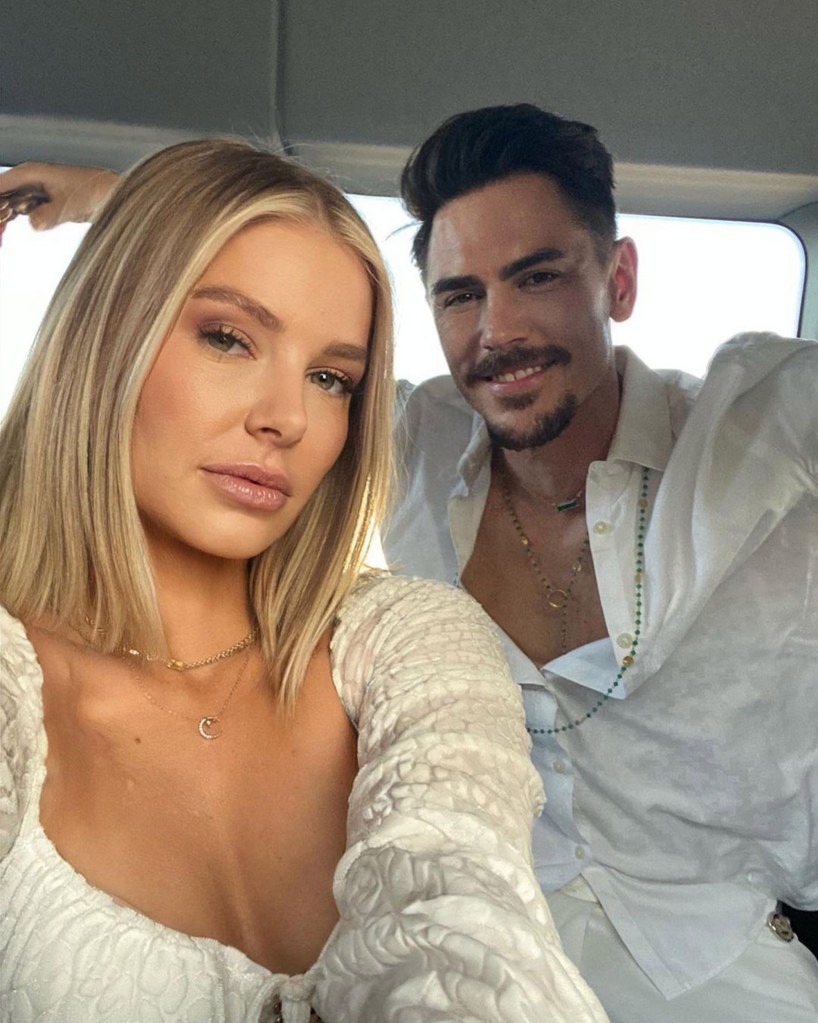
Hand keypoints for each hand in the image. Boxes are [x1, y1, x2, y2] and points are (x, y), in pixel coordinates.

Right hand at [0, 162, 118, 244]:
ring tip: (0, 239)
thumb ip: (49, 215)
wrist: (111, 194)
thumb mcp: (70, 206)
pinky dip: (8, 223)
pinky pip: (16, 212)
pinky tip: (2, 238)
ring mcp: (32, 190)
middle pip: (1, 196)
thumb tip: (33, 224)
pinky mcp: (40, 202)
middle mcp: (28, 179)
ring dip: (1, 221)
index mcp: (31, 173)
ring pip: (6, 205)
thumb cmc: (93, 193)